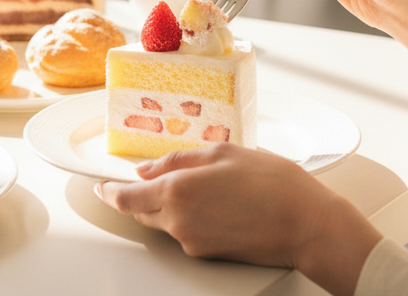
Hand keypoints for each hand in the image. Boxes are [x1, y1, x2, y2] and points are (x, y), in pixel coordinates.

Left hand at [95, 144, 380, 295]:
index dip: (109, 191)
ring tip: (192, 182)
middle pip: (142, 211)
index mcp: (177, 191)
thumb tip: (147, 169)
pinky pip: (185, 232)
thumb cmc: (272, 182)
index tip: (100, 184)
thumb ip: (179, 160)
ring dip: (165, 204)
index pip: (126, 197)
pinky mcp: (209, 254)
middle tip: (141, 178)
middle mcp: (179, 222)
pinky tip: (210, 199)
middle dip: (138, 195)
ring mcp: (193, 242)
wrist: (306, 224)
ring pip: (164, 222)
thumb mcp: (222, 153)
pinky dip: (187, 215)